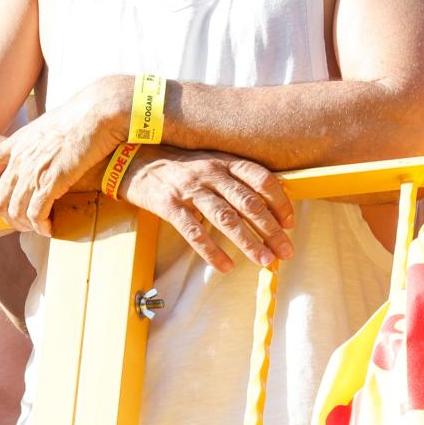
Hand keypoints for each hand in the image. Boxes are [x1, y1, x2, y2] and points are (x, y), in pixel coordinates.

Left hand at [0, 76, 124, 234]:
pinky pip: (36, 214)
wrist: (97, 112)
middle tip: (23, 223)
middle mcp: (19, 158)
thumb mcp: (46, 127)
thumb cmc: (80, 117)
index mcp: (15, 143)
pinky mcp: (52, 181)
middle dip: (7, 218)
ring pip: (15, 211)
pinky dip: (40, 226)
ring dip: (25, 225)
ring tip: (38, 227)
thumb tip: (39, 156)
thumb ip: (35, 144)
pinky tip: (49, 228)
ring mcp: (33, 170)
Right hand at [120, 147, 294, 271]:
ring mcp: (189, 189)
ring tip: (264, 261)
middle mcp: (210, 172)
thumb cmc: (177, 164)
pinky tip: (225, 265)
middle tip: (286, 252)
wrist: (133, 159)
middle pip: (248, 203)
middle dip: (271, 230)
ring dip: (249, 242)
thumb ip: (234, 177)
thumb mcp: (208, 161)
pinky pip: (194, 232)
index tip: (290, 223)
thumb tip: (266, 203)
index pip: (261, 179)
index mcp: (223, 161)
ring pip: (226, 219)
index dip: (280, 202)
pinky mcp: (168, 205)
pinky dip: (211, 251)